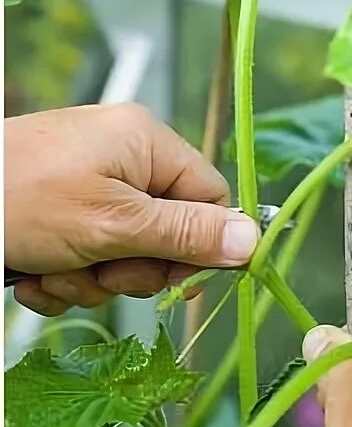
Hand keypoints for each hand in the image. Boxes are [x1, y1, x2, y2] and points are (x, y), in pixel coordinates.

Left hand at [6, 104, 258, 315]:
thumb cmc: (23, 200)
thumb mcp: (113, 224)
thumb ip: (185, 234)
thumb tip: (254, 240)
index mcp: (147, 144)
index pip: (210, 198)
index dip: (200, 245)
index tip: (178, 282)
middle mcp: (124, 159)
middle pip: (168, 234)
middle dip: (132, 268)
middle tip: (101, 270)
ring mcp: (91, 186)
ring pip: (126, 255)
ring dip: (93, 280)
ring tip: (54, 269)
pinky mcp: (64, 213)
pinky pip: (90, 258)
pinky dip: (65, 278)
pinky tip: (35, 273)